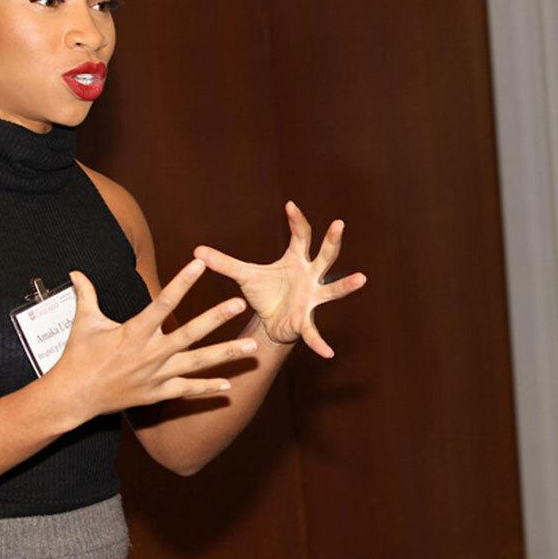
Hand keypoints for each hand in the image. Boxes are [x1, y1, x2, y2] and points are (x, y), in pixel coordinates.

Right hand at [54, 260, 259, 421]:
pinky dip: (207, 388)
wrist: (73, 397)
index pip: (164, 301)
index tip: (200, 264)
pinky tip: (229, 384)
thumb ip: (86, 294)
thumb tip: (76, 271)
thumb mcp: (83, 322)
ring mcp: (156, 375)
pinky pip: (187, 390)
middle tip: (240, 303)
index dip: (183, 281)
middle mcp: (150, 353)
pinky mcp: (157, 394)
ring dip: (226, 355)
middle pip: (190, 333)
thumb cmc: (77, 357)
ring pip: (198, 363)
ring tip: (252, 347)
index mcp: (134, 331)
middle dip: (217, 318)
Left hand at [194, 201, 366, 358]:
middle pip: (324, 255)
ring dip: (346, 285)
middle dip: (331, 241)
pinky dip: (319, 342)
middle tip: (339, 224)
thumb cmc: (264, 293)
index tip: (290, 206)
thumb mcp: (244, 276)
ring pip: (332, 290)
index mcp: (296, 260)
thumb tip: (196, 251)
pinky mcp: (306, 320)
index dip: (296, 221)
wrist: (270, 323)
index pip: (300, 235)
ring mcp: (311, 298)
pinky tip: (327, 352)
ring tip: (361, 279)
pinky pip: (314, 331)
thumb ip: (224, 263)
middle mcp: (309, 276)